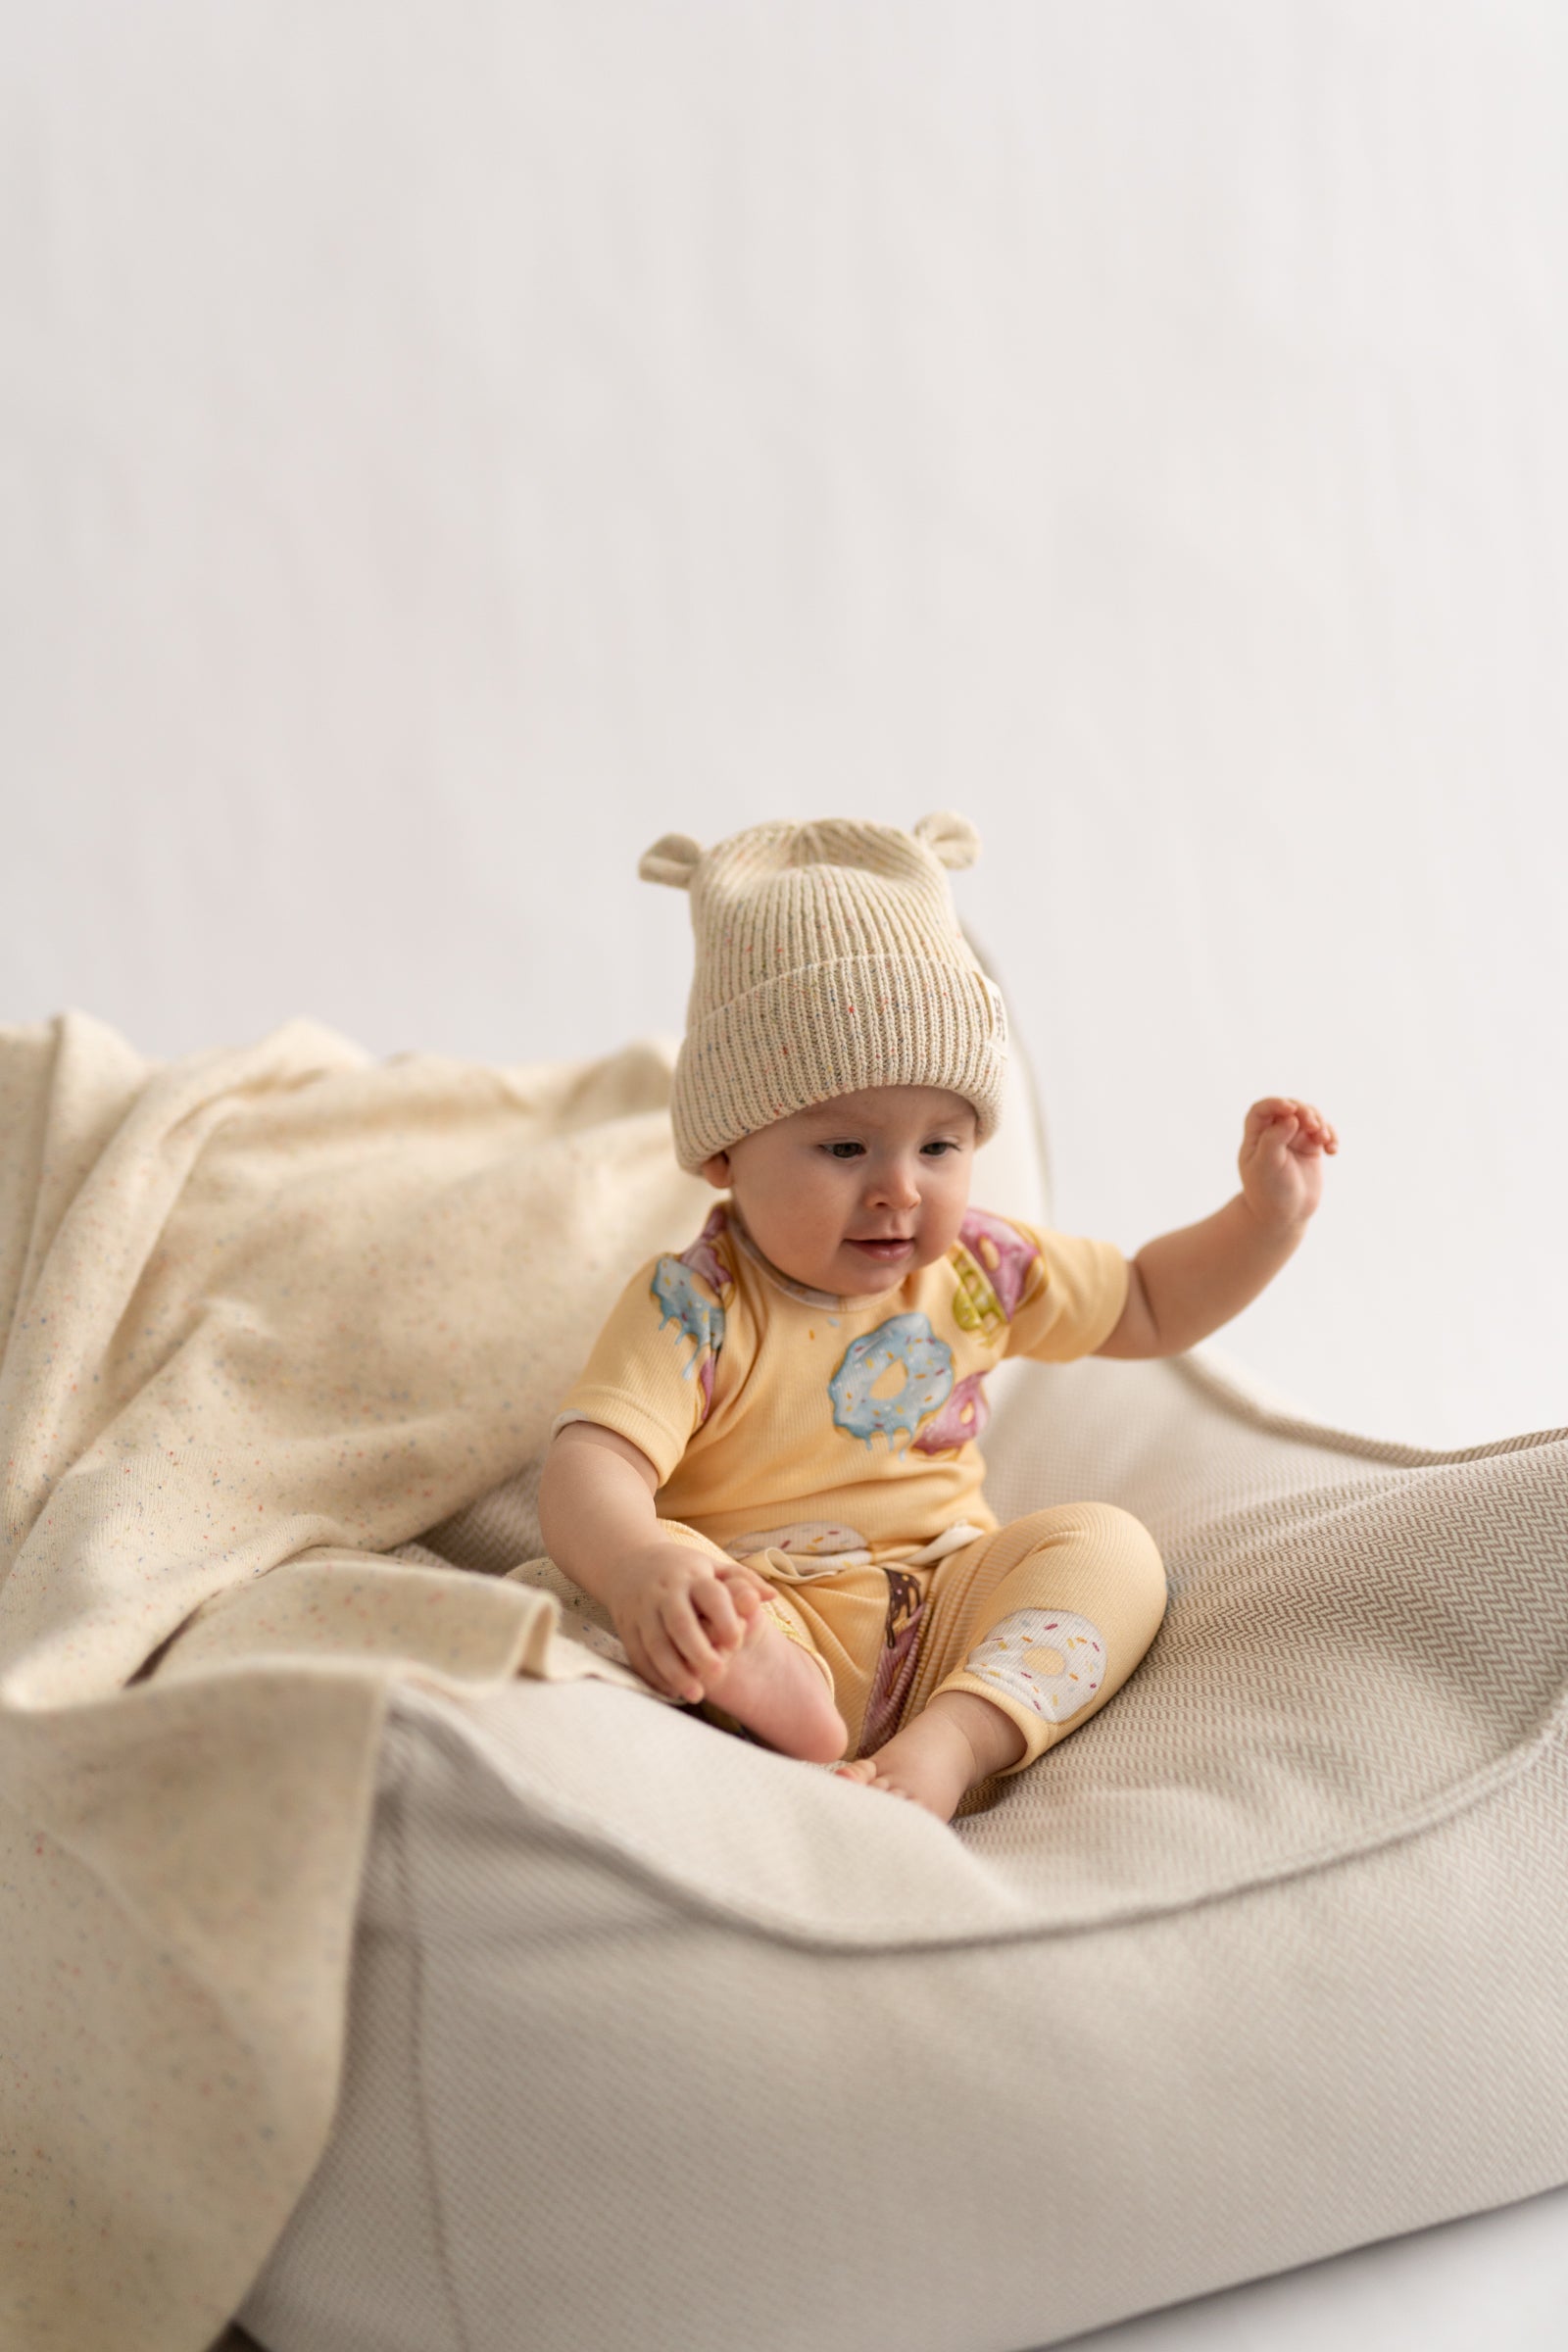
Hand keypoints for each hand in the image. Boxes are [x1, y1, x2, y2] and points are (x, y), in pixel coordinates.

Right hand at [608, 1539, 771, 1704]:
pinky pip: (638, 1655)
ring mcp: (643, 1610)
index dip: (723, 1617)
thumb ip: (743, 1582)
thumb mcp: (712, 1567)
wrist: (627, 1563)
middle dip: (698, 1650)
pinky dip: (653, 1676)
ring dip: (675, 1671)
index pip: (709, 1595)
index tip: (737, 1642)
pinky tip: (672, 1691)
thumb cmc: (683, 1571)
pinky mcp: (627, 1628)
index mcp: (692, 1576)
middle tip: (718, 1673)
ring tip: (696, 1695)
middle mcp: (666, 1593)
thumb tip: (771, 1596)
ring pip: (656, 1644)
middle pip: (679, 1623)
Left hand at [1238, 1097, 1338, 1230]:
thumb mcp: (1266, 1166)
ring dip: (1321, 1123)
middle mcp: (1274, 1133)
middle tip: (1314, 1126)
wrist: (1284, 1216)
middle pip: (1290, 1108)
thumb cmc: (1268, 1192)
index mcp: (1255, 1136)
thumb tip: (1291, 1117)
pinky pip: (1324, 1132)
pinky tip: (1332, 1150)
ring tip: (1325, 1140)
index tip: (1290, 1110)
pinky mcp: (1311, 1147)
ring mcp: (1294, 1139)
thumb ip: (1274, 1139)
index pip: (1262, 1109)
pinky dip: (1331, 1136)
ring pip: (1310, 1117)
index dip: (1276, 1103)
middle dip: (1304, 1112)